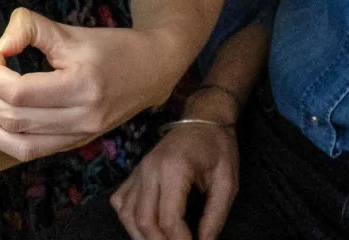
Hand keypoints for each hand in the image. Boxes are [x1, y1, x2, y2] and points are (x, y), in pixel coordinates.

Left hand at [0, 8, 186, 160]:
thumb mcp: (71, 31)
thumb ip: (31, 29)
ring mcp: (77, 138)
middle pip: (13, 120)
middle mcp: (81, 120)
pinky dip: (4, 137)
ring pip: (16, 145)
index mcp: (82, 87)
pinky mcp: (73, 145)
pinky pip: (29, 152)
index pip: (19, 94)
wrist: (151, 70)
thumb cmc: (113, 48)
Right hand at [111, 118, 239, 239]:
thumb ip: (215, 217)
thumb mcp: (228, 183)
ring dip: (141, 236)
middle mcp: (150, 170)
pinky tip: (144, 227)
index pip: (169, 219)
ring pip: (127, 214)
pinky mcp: (135, 172)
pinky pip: (121, 201)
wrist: (203, 120)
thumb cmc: (218, 148)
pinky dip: (128, 219)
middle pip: (144, 220)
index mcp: (174, 170)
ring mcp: (139, 170)